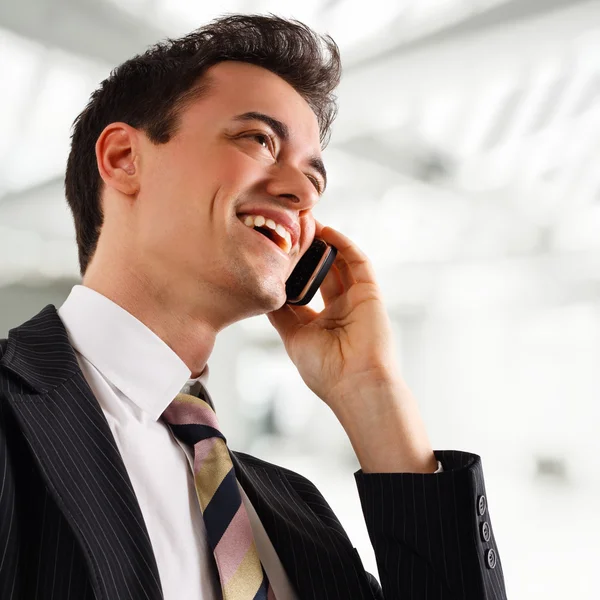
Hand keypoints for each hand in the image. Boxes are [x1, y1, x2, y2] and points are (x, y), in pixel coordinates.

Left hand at [268, 222, 436, 472]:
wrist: (355, 384)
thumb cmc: (324, 370)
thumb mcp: (293, 337)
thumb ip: (280, 314)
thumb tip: (263, 293)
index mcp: (321, 321)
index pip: (304, 287)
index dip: (291, 269)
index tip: (276, 250)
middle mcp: (339, 308)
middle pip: (320, 270)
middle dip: (306, 250)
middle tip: (290, 227)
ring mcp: (356, 299)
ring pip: (338, 262)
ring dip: (323, 242)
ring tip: (304, 221)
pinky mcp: (370, 293)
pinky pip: (357, 262)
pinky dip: (343, 245)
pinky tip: (326, 231)